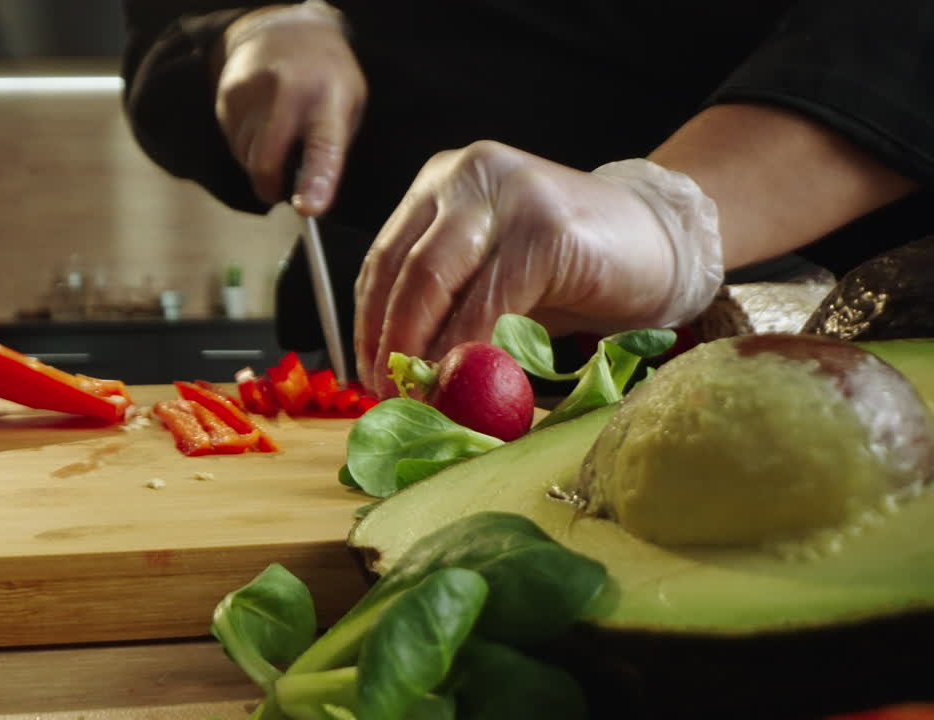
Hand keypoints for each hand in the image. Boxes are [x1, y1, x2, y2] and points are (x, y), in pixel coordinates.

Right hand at [213, 1, 365, 214]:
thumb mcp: (348, 105)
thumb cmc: (325, 77)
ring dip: (260, 162)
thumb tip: (308, 198)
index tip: (308, 209)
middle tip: (279, 192)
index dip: (315, 181)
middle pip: (266, 160)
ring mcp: (251, 92)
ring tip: (277, 135)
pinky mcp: (226, 97)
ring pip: (245, 158)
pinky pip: (233, 144)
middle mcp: (287, 92)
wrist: (282, 30)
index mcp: (329, 98)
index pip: (323, 146)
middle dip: (270, 187)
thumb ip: (332, 149)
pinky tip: (261, 122)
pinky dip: (247, 146)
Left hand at [354, 141, 722, 394]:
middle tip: (390, 397)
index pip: (383, 258)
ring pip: (434, 282)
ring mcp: (508, 195)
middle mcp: (467, 175)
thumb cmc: (571, 270)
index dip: (367, 325)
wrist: (663, 243)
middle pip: (402, 270)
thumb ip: (444, 307)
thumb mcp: (492, 279)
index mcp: (443, 183)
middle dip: (389, 343)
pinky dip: (470, 348)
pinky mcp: (546, 229)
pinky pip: (489, 301)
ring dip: (422, 350)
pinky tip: (468, 381)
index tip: (367, 377)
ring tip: (423, 397)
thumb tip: (395, 374)